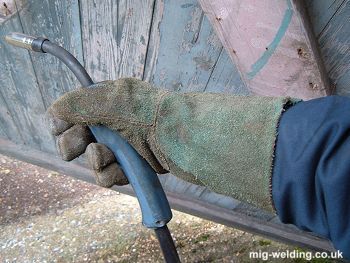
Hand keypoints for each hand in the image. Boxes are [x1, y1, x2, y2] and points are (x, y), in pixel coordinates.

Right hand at [46, 77, 292, 211]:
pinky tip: (120, 169)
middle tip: (74, 148)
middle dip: (72, 144)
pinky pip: (109, 176)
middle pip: (78, 138)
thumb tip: (54, 112)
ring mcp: (123, 146)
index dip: (64, 120)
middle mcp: (113, 123)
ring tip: (106, 155)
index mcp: (108, 101)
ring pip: (93, 161)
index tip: (59, 128)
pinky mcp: (132, 166)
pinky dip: (111, 174)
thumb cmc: (148, 113)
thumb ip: (78, 103)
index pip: (74, 111)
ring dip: (95, 160)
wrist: (179, 138)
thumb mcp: (112, 99)